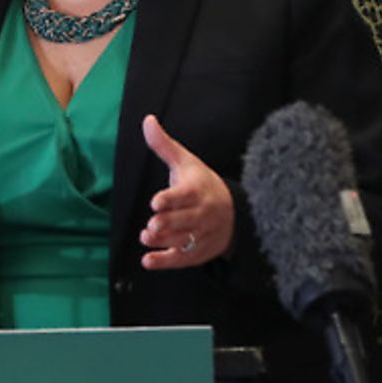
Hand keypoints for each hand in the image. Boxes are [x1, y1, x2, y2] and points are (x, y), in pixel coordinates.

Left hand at [139, 115, 233, 269]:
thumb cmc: (203, 184)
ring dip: (164, 241)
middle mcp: (201, 214)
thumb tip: (147, 120)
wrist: (235, 212)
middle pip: (184, 221)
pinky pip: (182, 259)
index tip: (157, 202)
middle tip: (151, 225)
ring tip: (146, 237)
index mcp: (197, 191)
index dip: (170, 199)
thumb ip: (164, 145)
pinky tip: (147, 261)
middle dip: (167, 223)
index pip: (184, 195)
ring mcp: (201, 235)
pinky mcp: (198, 252)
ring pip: (182, 240)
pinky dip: (164, 262)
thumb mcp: (186, 162)